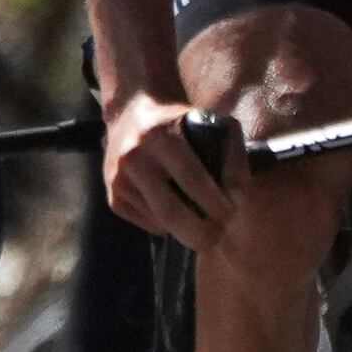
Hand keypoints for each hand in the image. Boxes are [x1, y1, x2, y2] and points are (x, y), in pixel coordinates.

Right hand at [101, 83, 238, 249]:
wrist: (130, 112)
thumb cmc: (177, 122)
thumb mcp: (204, 122)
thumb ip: (228, 151)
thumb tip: (237, 194)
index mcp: (161, 136)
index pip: (192, 178)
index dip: (216, 202)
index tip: (233, 214)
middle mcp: (134, 158)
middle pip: (171, 210)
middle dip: (201, 232)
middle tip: (220, 239)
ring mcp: (119, 180)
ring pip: (160, 221)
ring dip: (187, 232)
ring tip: (206, 230)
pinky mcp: (113, 196)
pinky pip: (147, 223)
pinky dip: (167, 226)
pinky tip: (179, 217)